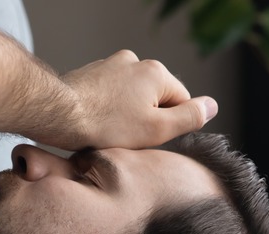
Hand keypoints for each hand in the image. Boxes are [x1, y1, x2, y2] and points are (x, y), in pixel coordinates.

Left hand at [62, 50, 217, 148]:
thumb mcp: (156, 129)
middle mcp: (134, 62)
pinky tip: (95, 124)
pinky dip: (105, 110)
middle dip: (144, 120)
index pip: (180, 102)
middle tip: (125, 137)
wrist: (57, 114)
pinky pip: (109, 97)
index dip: (168, 125)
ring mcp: (110, 65)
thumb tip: (211, 107)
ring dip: (123, 116)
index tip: (147, 137)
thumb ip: (189, 117)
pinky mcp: (90, 74)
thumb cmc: (104, 125)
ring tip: (107, 131)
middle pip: (154, 99)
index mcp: (156, 72)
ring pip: (130, 98)